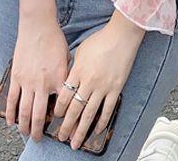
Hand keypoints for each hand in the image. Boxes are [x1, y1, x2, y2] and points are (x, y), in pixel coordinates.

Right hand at [5, 14, 69, 142]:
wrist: (38, 26)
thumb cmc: (54, 40)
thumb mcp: (66, 59)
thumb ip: (65, 76)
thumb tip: (67, 91)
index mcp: (58, 79)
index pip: (60, 105)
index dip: (61, 119)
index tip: (62, 129)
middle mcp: (43, 83)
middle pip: (39, 114)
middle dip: (38, 130)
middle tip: (38, 140)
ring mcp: (27, 81)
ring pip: (24, 110)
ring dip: (24, 125)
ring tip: (25, 134)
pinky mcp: (16, 77)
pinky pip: (12, 99)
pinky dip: (10, 112)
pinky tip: (10, 122)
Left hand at [53, 16, 144, 149]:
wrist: (121, 36)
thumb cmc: (101, 40)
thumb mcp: (81, 51)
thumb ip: (74, 67)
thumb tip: (69, 80)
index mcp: (78, 71)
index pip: (65, 95)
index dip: (59, 109)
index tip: (56, 117)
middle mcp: (89, 81)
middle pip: (75, 109)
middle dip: (66, 126)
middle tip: (61, 138)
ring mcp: (103, 87)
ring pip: (89, 114)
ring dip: (81, 130)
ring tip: (76, 142)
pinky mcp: (115, 88)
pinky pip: (107, 109)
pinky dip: (102, 122)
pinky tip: (97, 130)